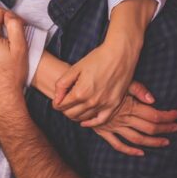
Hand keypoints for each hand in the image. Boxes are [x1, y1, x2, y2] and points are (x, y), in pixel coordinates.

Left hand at [53, 0, 152, 124]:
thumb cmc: (97, 58)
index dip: (56, 104)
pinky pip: (101, 121)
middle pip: (71, 114)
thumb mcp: (75, 68)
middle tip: (64, 104)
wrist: (120, 54)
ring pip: (84, 118)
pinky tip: (85, 122)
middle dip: (64, 110)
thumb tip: (56, 98)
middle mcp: (92, 102)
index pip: (62, 106)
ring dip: (76, 115)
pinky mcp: (114, 105)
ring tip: (73, 108)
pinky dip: (91, 123)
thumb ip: (62, 84)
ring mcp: (104, 105)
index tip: (56, 101)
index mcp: (81, 92)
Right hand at [90, 82, 176, 155]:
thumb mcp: (120, 82)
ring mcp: (113, 127)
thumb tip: (152, 99)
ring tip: (165, 142)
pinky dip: (130, 151)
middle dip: (165, 128)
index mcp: (128, 105)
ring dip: (153, 142)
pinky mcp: (104, 131)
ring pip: (137, 139)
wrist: (77, 90)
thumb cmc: (99, 83)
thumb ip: (137, 89)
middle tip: (176, 128)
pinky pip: (118, 145)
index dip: (167, 116)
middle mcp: (122, 118)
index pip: (153, 114)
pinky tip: (140, 152)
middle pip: (149, 128)